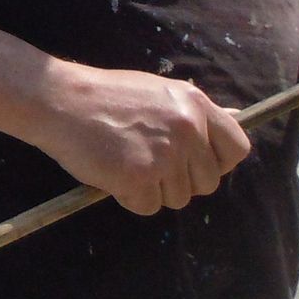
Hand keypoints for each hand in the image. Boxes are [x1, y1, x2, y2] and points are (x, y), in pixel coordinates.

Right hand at [35, 65, 252, 216]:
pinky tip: (112, 172)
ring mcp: (164, 154)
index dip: (218, 163)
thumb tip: (238, 118)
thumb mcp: (160, 91)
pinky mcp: (139, 177)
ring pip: (178, 198)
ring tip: (126, 162)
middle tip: (149, 164)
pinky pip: (148, 207)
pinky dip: (129, 198)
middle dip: (180, 181)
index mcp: (195, 104)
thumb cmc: (106, 96)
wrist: (60, 99)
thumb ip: (195, 112)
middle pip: (208, 182)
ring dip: (153, 190)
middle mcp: (187, 129)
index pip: (237, 148)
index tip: (195, 164)